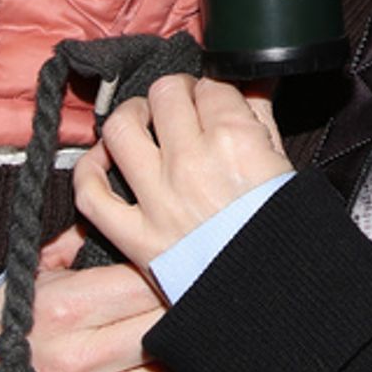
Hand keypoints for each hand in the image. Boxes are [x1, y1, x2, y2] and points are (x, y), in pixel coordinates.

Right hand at [0, 225, 175, 371]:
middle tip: (186, 299)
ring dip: (169, 359)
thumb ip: (77, 243)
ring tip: (168, 339)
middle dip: (179, 312)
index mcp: (67, 307)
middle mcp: (75, 360)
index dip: (170, 273)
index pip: (149, 286)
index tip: (178, 267)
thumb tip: (120, 218)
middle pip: (163, 331)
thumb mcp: (27, 270)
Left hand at [74, 75, 290, 271]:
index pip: (211, 85)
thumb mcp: (282, 163)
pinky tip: (104, 161)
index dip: (213, 87)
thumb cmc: (282, 229)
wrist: (271, 293)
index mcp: (234, 139)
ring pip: (121, 128)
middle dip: (176, 92)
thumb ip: (262, 114)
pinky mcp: (135, 236)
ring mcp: (158, 198)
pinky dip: (90, 172)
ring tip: (142, 119)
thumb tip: (254, 78)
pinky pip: (91, 194)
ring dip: (131, 115)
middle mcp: (191, 161)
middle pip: (165, 93)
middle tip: (183, 105)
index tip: (214, 99)